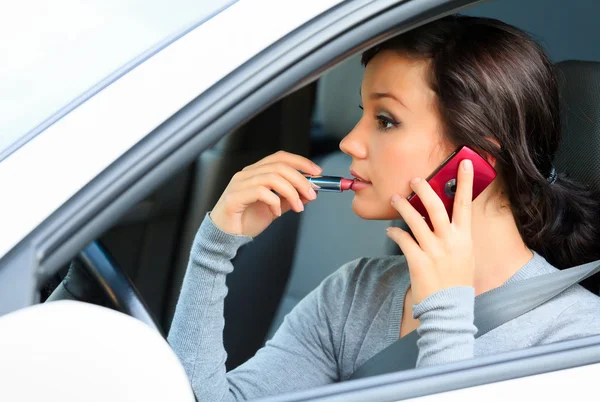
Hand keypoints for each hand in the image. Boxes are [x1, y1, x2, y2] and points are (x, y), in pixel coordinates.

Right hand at [210, 151, 321, 236]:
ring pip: (272, 177)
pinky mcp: (235, 196)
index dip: (301, 162)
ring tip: (298, 206)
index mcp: (256, 172)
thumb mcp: (275, 208)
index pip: (280, 157)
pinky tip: (277, 212)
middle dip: (300, 179)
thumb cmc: (246, 221)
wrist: (226, 237)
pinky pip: (261, 192)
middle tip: (311, 194)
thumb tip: (310, 192)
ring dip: (291, 192)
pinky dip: (274, 202)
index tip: (317, 172)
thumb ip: (290, 199)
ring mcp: (239, 183)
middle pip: (279, 166)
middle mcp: (247, 174)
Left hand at [386, 159, 474, 304]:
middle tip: (414, 179)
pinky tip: (390, 230)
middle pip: (435, 206)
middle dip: (423, 188)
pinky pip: (402, 238)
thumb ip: (457, 235)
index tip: (463, 163)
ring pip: (415, 219)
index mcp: (464, 238)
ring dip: (402, 207)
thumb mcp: (465, 256)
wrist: (448, 308)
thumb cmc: (457, 282)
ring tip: (395, 198)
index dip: (465, 182)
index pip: (465, 204)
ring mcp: (434, 251)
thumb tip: (446, 216)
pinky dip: (394, 232)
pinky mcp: (418, 260)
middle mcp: (450, 241)